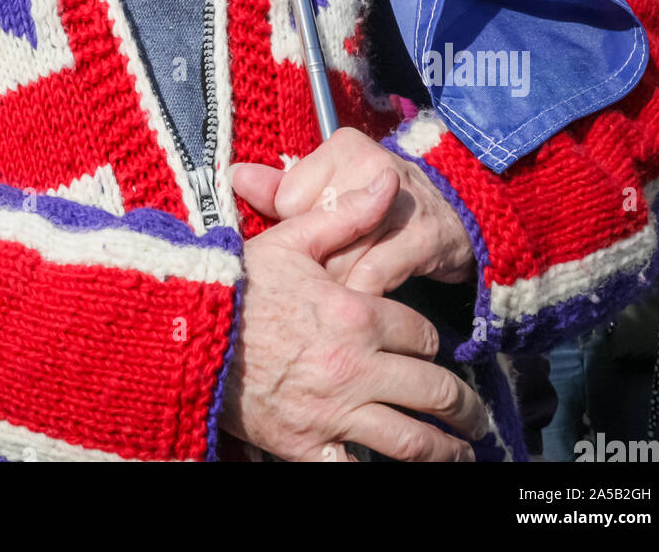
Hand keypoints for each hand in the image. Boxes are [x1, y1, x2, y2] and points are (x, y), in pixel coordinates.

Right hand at [221, 177, 487, 461]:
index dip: (434, 345)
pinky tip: (402, 474)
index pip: (422, 336)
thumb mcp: (292, 240)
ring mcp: (332, 411)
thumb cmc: (238, 283)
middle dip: (463, 406)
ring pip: (410, 440)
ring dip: (445, 450)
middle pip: (432, 391)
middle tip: (476, 417)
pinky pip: (354, 471)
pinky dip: (379, 474)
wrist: (182, 328)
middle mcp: (354, 366)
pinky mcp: (305, 446)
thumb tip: (390, 183)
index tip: (433, 352)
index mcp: (357, 315)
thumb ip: (347, 216)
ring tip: (462, 454)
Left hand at [231, 125, 474, 295]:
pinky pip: (371, 277)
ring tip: (346, 283)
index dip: (297, 230)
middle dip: (316, 263)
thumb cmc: (380, 203)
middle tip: (326, 269)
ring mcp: (400, 201)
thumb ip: (281, 187)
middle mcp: (372, 165)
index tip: (314, 237)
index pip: (289, 200)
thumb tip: (236, 176)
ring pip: (339, 259)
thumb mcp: (333, 187)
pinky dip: (363, 294)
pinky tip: (367, 296)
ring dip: (338, 283)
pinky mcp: (422, 237)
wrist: (458, 215)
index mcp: (343, 147)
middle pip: (314, 233)